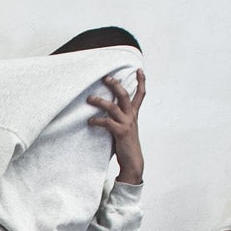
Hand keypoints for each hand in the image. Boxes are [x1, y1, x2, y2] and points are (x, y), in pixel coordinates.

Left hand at [86, 68, 145, 183]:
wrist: (133, 161)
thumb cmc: (126, 144)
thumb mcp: (126, 127)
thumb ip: (120, 117)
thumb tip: (107, 109)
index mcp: (134, 114)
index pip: (141, 94)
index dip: (141, 81)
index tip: (139, 70)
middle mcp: (132, 116)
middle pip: (125, 95)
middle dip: (115, 84)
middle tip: (105, 77)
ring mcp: (127, 124)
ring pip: (113, 107)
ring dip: (100, 101)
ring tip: (90, 99)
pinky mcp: (120, 132)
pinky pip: (107, 122)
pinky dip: (97, 120)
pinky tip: (90, 121)